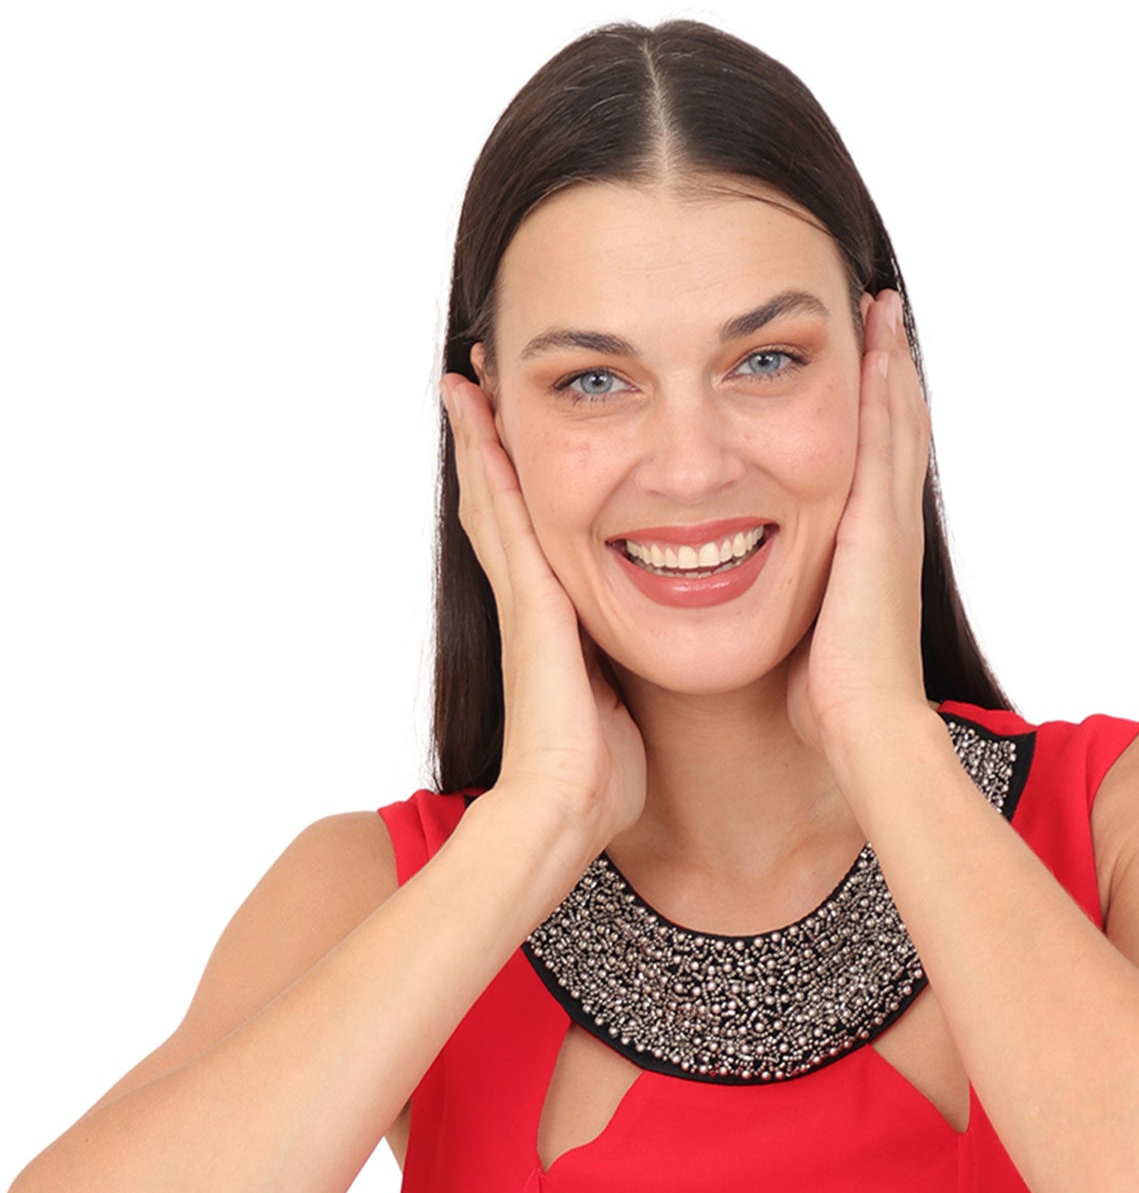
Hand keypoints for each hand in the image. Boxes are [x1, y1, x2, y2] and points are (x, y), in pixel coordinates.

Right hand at [442, 374, 647, 850]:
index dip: (515, 488)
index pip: (530, 539)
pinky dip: (491, 469)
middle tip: (471, 384)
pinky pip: (508, 520)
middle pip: (498, 506)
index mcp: (552, 626)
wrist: (561, 812)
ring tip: (463, 380)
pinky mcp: (528, 605)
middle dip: (486, 446)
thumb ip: (613, 683)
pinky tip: (481, 422)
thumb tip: (620, 686)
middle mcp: (528, 604)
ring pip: (494, 500)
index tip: (510, 439)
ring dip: (478, 438)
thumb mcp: (615, 714)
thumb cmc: (592, 781)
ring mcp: (522, 601)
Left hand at [785, 290, 932, 766]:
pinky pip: (884, 441)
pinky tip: (875, 348)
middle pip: (895, 428)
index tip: (860, 366)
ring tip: (880, 307)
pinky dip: (884, 391)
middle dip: (887, 370)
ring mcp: (890, 524)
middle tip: (879, 310)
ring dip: (889, 362)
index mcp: (870, 553)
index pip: (873, 466)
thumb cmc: (832, 703)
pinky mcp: (879, 527)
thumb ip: (798, 610)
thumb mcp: (809, 640)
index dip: (871, 414)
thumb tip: (774, 611)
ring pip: (896, 422)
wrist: (867, 727)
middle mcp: (889, 529)